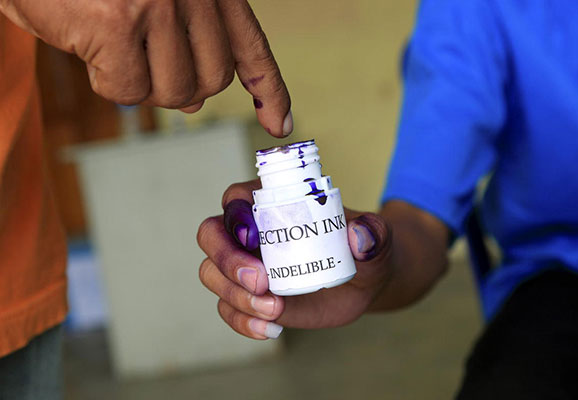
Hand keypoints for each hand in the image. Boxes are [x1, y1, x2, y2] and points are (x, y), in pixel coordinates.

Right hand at [1, 0, 291, 135]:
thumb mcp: (149, 4)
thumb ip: (179, 47)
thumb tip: (192, 102)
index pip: (252, 48)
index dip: (270, 91)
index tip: (279, 124)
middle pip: (213, 80)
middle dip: (179, 87)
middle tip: (143, 66)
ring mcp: (159, 3)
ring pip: (175, 91)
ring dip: (141, 85)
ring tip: (113, 51)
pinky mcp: (119, 22)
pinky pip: (129, 90)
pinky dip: (107, 82)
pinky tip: (90, 49)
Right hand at [196, 180, 394, 339]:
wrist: (363, 281)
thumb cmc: (365, 249)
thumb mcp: (376, 238)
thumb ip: (372, 233)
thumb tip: (359, 237)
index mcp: (273, 203)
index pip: (236, 198)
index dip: (235, 213)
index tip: (255, 237)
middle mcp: (251, 232)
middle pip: (212, 235)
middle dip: (227, 259)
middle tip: (261, 282)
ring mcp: (245, 265)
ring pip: (212, 274)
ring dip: (235, 295)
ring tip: (275, 311)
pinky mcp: (249, 297)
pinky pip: (227, 309)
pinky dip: (242, 322)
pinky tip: (270, 330)